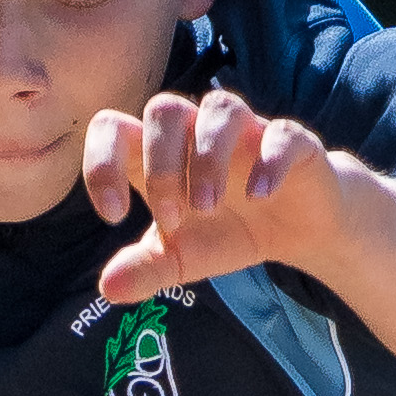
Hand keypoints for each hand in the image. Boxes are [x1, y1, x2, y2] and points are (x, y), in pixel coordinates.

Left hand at [84, 82, 337, 305]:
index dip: (102, 162)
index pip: (114, 127)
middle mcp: (198, 131)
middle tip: (172, 221)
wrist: (294, 230)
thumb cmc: (225, 231)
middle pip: (164, 110)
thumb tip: (108, 288)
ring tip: (208, 208)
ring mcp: (245, 130)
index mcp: (160, 153)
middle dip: (161, 167)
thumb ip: (143, 269)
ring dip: (207, 158)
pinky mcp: (290, 141)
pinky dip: (268, 162)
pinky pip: (280, 133)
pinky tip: (259, 198)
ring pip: (218, 107)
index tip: (114, 216)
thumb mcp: (179, 259)